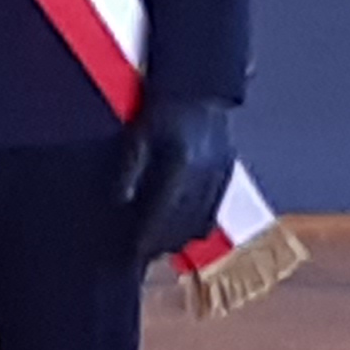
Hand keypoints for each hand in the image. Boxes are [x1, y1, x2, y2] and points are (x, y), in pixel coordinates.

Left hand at [115, 97, 233, 268]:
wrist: (197, 93)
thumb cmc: (162, 112)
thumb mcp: (139, 135)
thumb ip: (131, 168)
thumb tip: (122, 200)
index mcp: (181, 162)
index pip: (164, 209)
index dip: (150, 233)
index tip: (136, 250)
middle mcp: (204, 172)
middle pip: (184, 220)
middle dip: (165, 241)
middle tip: (146, 256)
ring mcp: (219, 173)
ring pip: (202, 218)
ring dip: (182, 237)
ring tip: (162, 249)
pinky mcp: (227, 173)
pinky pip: (214, 208)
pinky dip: (199, 224)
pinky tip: (186, 232)